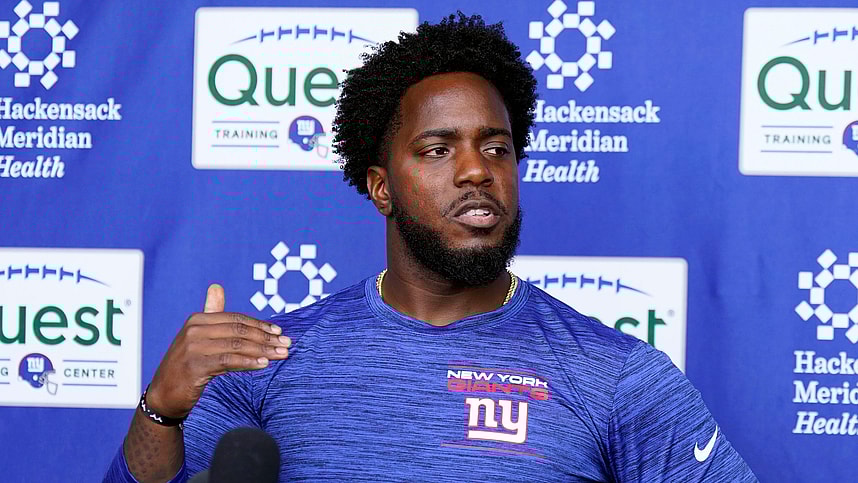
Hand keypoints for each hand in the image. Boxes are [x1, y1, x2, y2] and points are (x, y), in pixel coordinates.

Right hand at [145, 284, 290, 417]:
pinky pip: (229, 361)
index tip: (279, 332)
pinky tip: (264, 364)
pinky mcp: (195, 366)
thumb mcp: (197, 337)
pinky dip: (249, 362)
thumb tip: (217, 287)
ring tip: (282, 354)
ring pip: (237, 345)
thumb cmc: (186, 365)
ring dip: (264, 350)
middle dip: (266, 337)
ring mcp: (193, 347)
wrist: (164, 395)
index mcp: (197, 320)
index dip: (259, 325)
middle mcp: (194, 330)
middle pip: (239, 331)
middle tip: (287, 344)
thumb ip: (211, 314)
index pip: (236, 319)